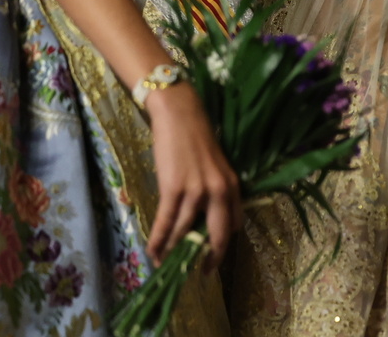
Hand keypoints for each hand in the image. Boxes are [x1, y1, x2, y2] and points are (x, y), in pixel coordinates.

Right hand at [146, 80, 241, 270]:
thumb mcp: (215, 165)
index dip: (223, 243)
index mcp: (232, 185)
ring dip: (174, 252)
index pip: (234, 224)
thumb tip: (204, 216)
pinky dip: (158, 240)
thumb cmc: (195, 137)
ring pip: (186, 232)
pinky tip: (153, 251)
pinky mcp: (174, 188)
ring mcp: (197, 190)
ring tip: (166, 264)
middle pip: (218, 235)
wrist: (179, 113)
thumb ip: (215, 189)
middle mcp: (219, 190)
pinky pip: (166, 222)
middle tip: (201, 273)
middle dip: (209, 259)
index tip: (213, 254)